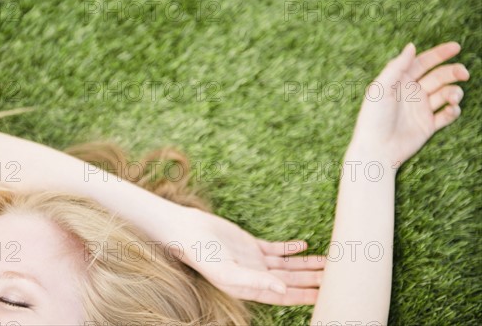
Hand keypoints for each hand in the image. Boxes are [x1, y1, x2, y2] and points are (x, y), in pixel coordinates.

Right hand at [165, 206, 325, 305]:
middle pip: (291, 280)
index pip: (285, 295)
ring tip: (328, 263)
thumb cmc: (202, 254)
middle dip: (312, 280)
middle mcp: (255, 276)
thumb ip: (255, 281)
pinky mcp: (250, 244)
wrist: (188, 230)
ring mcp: (254, 260)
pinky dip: (290, 248)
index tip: (327, 294)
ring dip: (306, 264)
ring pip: (287, 265)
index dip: (306, 295)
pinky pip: (276, 249)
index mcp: (250, 287)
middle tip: (338, 277)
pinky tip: (304, 246)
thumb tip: (283, 291)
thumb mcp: (226, 271)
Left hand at [350, 42, 469, 166]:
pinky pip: (447, 115)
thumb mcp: (381, 89)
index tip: (456, 47)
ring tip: (453, 97)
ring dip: (454, 92)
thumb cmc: (373, 118)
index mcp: (400, 81)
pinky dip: (453, 110)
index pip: (422, 63)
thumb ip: (396, 67)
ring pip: (445, 94)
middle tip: (464, 73)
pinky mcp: (428, 125)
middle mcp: (412, 93)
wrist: (376, 149)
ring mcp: (421, 109)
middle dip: (453, 72)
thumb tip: (412, 46)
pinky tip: (451, 109)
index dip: (439, 54)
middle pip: (438, 76)